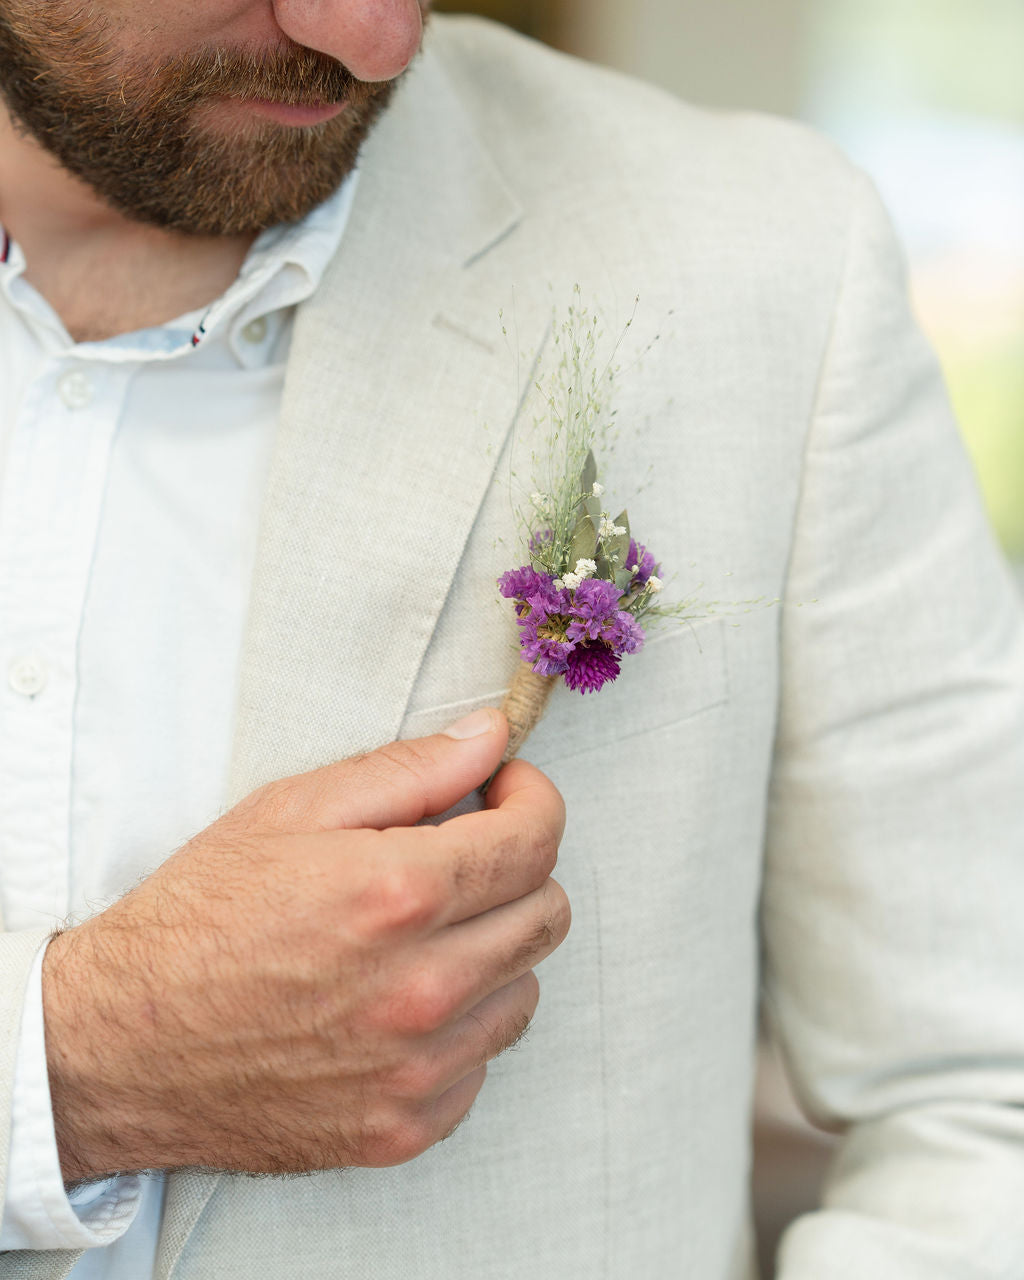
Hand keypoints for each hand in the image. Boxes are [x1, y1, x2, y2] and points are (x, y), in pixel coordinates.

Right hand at [42, 710, 568, 1182]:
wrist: (118, 1045)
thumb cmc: (198, 919)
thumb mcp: (291, 810)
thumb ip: (409, 769)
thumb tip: (491, 737)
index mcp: (400, 895)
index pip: (536, 839)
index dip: (532, 799)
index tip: (506, 792)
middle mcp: (423, 989)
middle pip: (547, 914)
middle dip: (518, 869)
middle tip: (463, 856)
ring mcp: (417, 1069)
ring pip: (525, 989)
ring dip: (493, 950)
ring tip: (423, 935)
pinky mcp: (403, 1127)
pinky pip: (482, 1062)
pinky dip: (460, 1026)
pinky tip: (400, 1002)